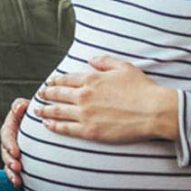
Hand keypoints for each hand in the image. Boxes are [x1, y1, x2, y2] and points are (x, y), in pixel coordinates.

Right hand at [0, 98, 29, 186]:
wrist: (45, 125)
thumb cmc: (36, 112)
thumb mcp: (27, 107)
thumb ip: (21, 105)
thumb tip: (20, 107)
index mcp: (10, 126)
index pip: (6, 135)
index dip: (10, 144)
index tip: (16, 152)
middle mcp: (10, 140)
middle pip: (5, 151)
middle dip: (9, 160)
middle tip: (17, 167)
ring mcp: (13, 152)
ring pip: (8, 163)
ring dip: (11, 172)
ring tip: (17, 179)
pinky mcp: (19, 162)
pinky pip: (13, 171)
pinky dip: (14, 178)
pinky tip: (18, 185)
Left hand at [35, 55, 179, 143]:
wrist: (153, 111)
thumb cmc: (142, 88)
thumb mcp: (123, 67)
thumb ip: (104, 62)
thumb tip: (90, 59)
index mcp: (91, 79)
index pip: (66, 79)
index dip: (55, 82)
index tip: (49, 84)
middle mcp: (84, 95)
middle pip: (58, 94)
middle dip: (46, 95)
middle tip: (39, 96)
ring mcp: (85, 114)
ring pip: (57, 111)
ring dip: (45, 110)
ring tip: (37, 110)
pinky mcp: (90, 131)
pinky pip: (66, 128)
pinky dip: (54, 126)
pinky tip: (47, 124)